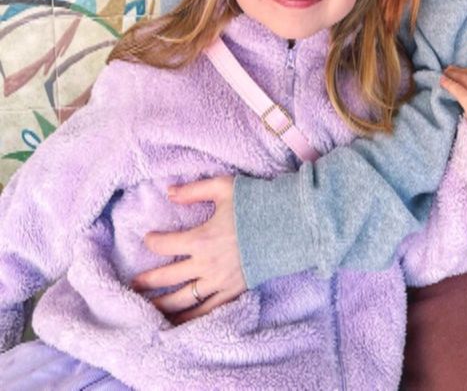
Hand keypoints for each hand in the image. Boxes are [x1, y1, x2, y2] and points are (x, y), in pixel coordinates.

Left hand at [131, 175, 246, 324]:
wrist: (288, 224)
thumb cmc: (255, 203)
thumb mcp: (223, 187)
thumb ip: (194, 190)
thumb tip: (169, 192)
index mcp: (202, 238)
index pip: (166, 245)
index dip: (152, 241)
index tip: (148, 239)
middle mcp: (207, 264)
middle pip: (168, 278)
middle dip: (147, 281)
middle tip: (133, 284)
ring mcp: (220, 282)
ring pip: (184, 300)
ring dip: (162, 306)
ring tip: (146, 309)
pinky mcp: (234, 292)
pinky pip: (207, 311)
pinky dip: (191, 319)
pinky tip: (178, 322)